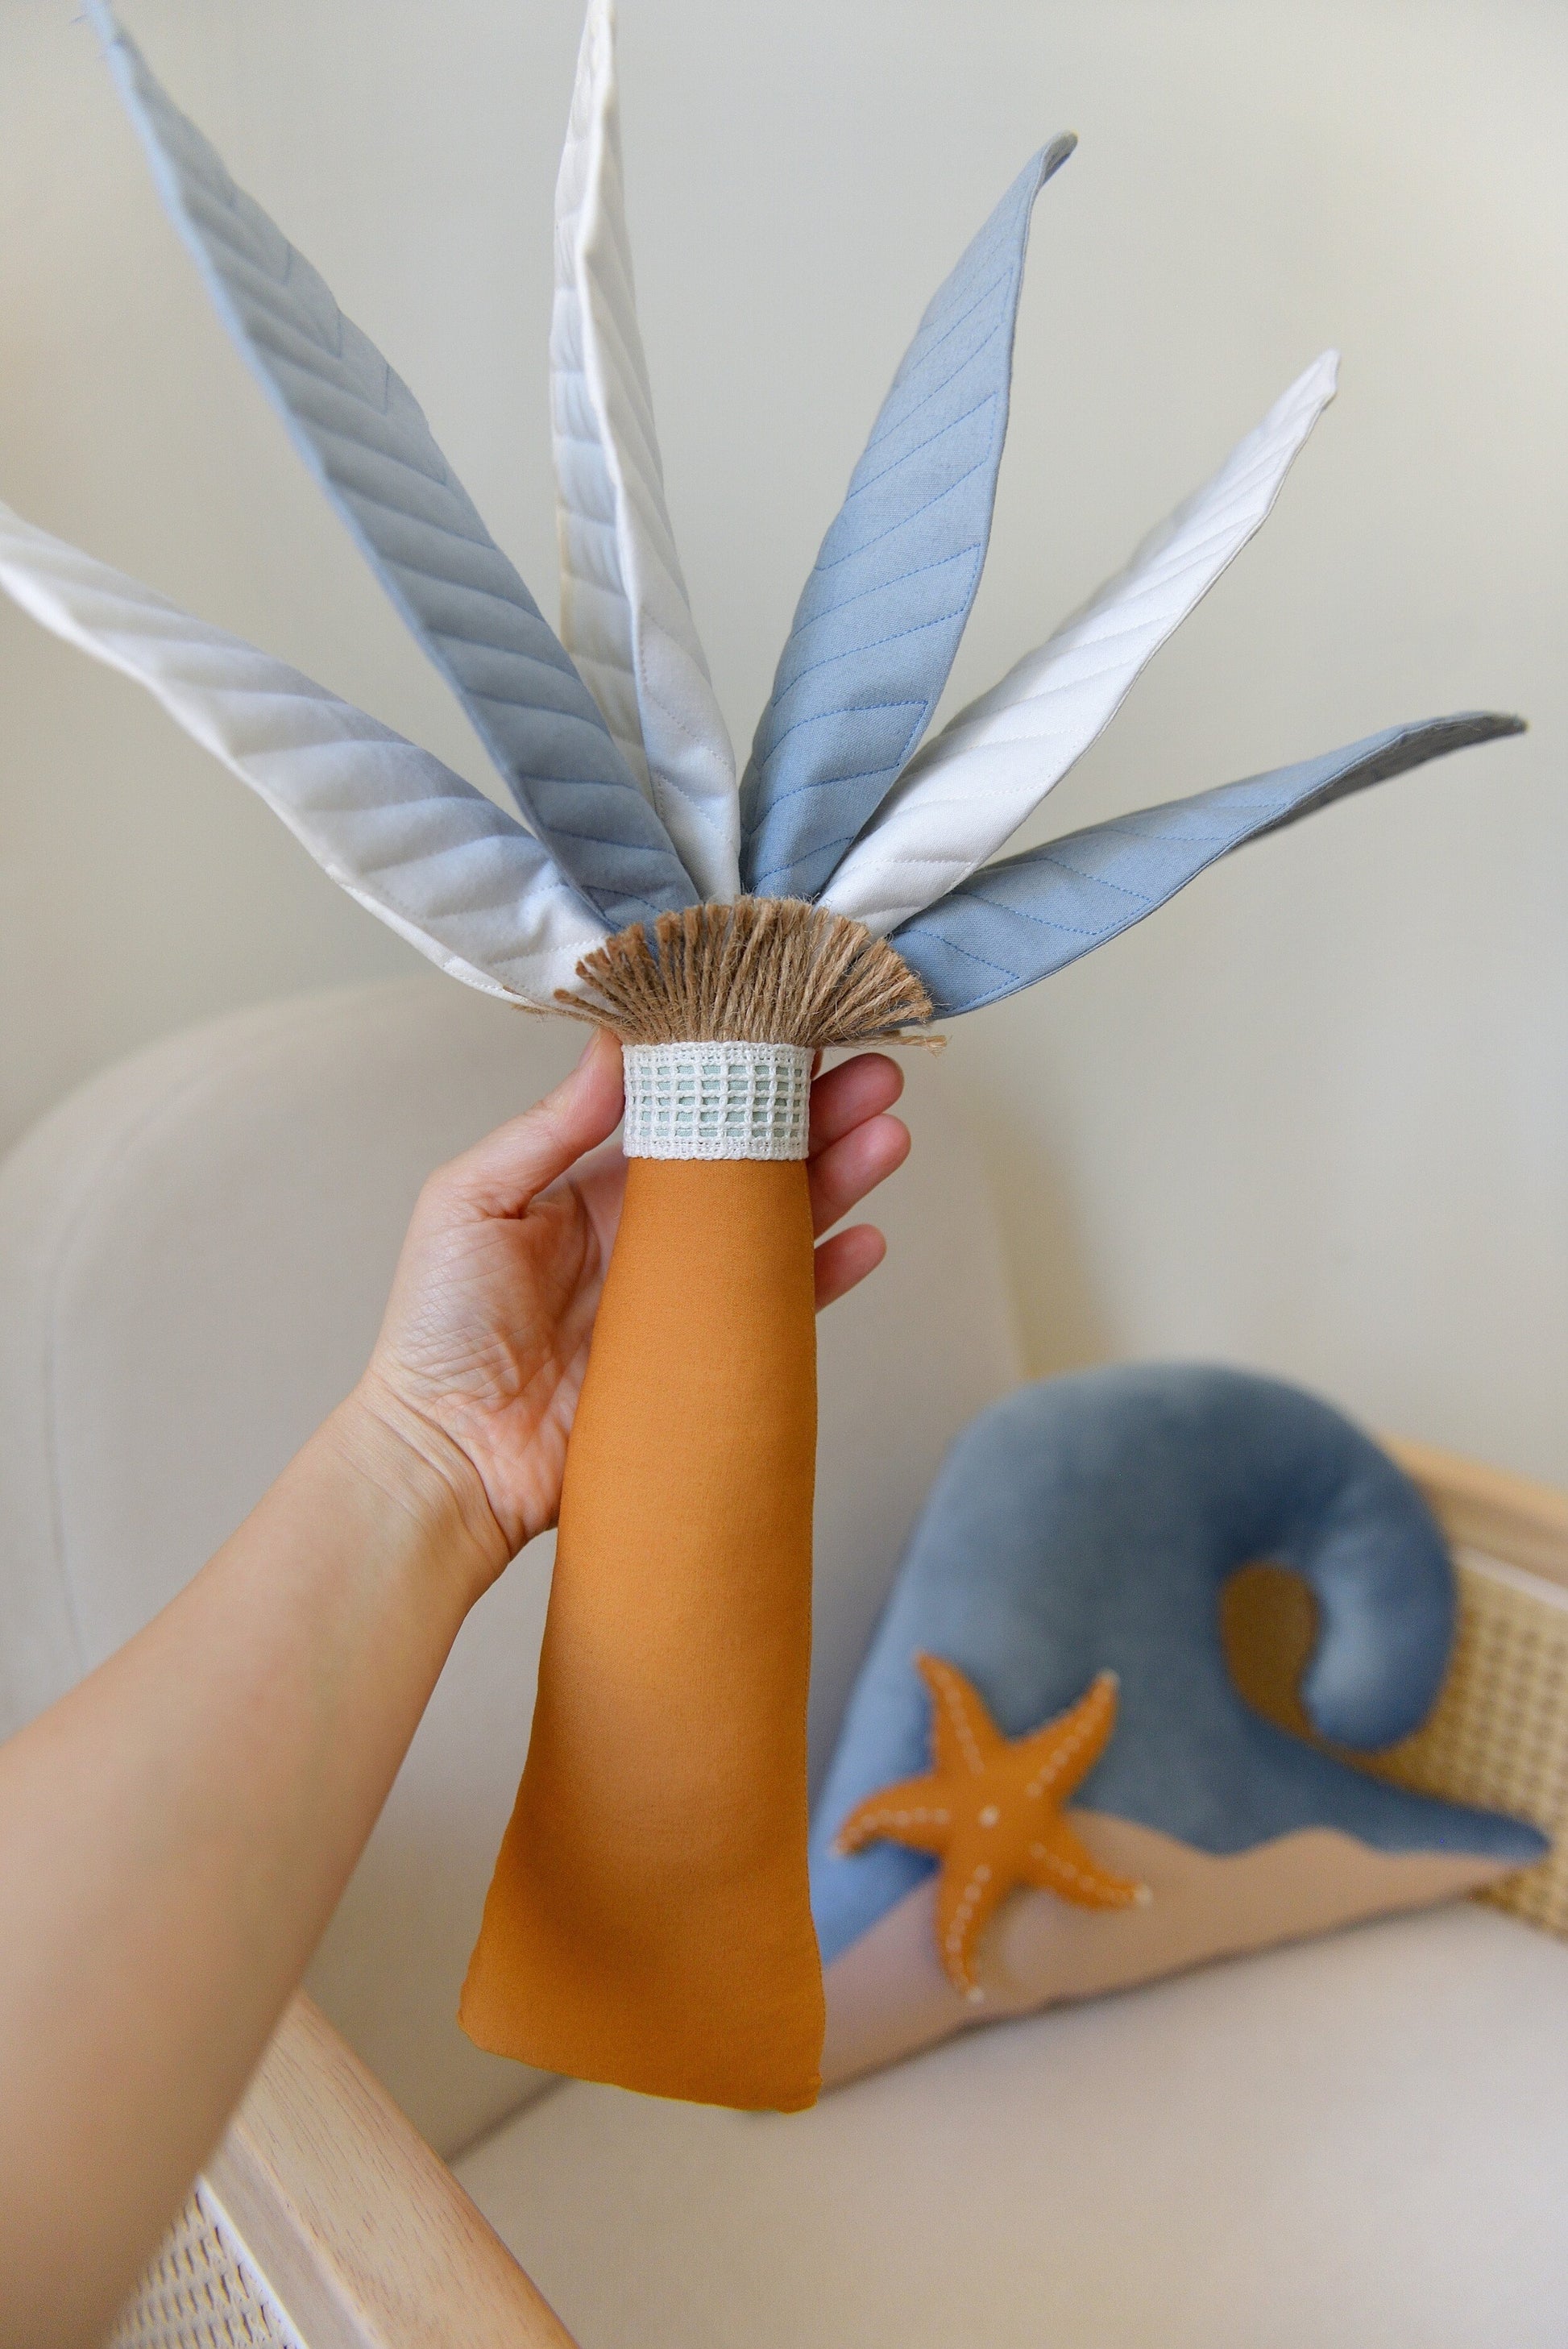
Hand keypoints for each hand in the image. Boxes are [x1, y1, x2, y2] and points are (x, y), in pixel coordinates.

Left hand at [351, 1029, 910, 1575]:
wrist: (448, 1457)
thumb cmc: (438, 1328)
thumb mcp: (472, 1201)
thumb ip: (549, 1127)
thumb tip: (617, 1041)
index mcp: (594, 1185)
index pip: (682, 1111)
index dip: (736, 1070)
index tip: (788, 1025)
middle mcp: (651, 1233)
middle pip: (749, 1159)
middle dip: (814, 1113)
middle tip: (873, 1074)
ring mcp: (685, 1297)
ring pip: (780, 1223)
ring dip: (839, 1176)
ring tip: (888, 1133)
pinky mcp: (707, 1360)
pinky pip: (783, 1311)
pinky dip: (829, 1275)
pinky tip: (867, 1237)